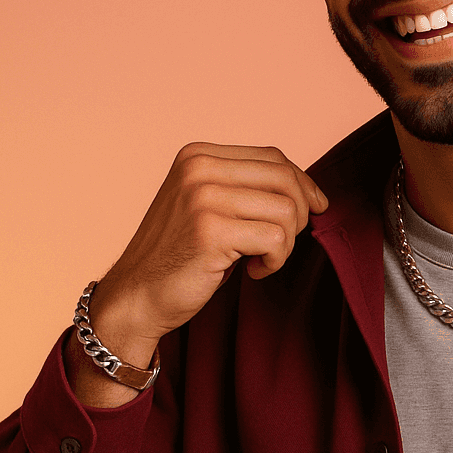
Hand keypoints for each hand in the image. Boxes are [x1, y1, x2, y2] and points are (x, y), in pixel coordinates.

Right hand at [88, 142, 328, 358]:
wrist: (136, 296)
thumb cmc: (180, 256)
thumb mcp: (209, 206)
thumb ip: (245, 188)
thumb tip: (309, 190)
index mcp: (197, 155)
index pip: (273, 157)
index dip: (303, 183)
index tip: (316, 206)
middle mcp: (199, 169)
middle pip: (285, 178)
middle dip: (299, 214)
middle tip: (282, 242)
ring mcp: (203, 197)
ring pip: (286, 210)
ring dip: (285, 243)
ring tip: (260, 258)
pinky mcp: (211, 231)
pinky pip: (276, 239)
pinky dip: (275, 261)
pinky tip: (253, 270)